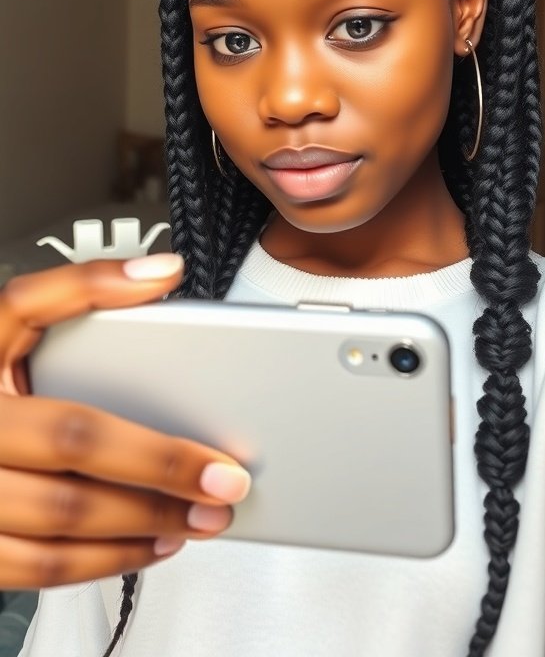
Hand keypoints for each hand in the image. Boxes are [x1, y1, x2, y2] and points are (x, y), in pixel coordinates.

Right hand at [0, 255, 250, 586]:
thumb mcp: (12, 315)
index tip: (215, 457)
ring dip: (140, 533)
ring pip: (60, 539)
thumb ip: (81, 289)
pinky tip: (148, 544)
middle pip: (74, 493)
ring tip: (199, 519)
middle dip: (161, 495)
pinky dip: (102, 562)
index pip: (74, 432)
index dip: (151, 451)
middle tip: (224, 490)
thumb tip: (160, 271)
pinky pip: (37, 571)